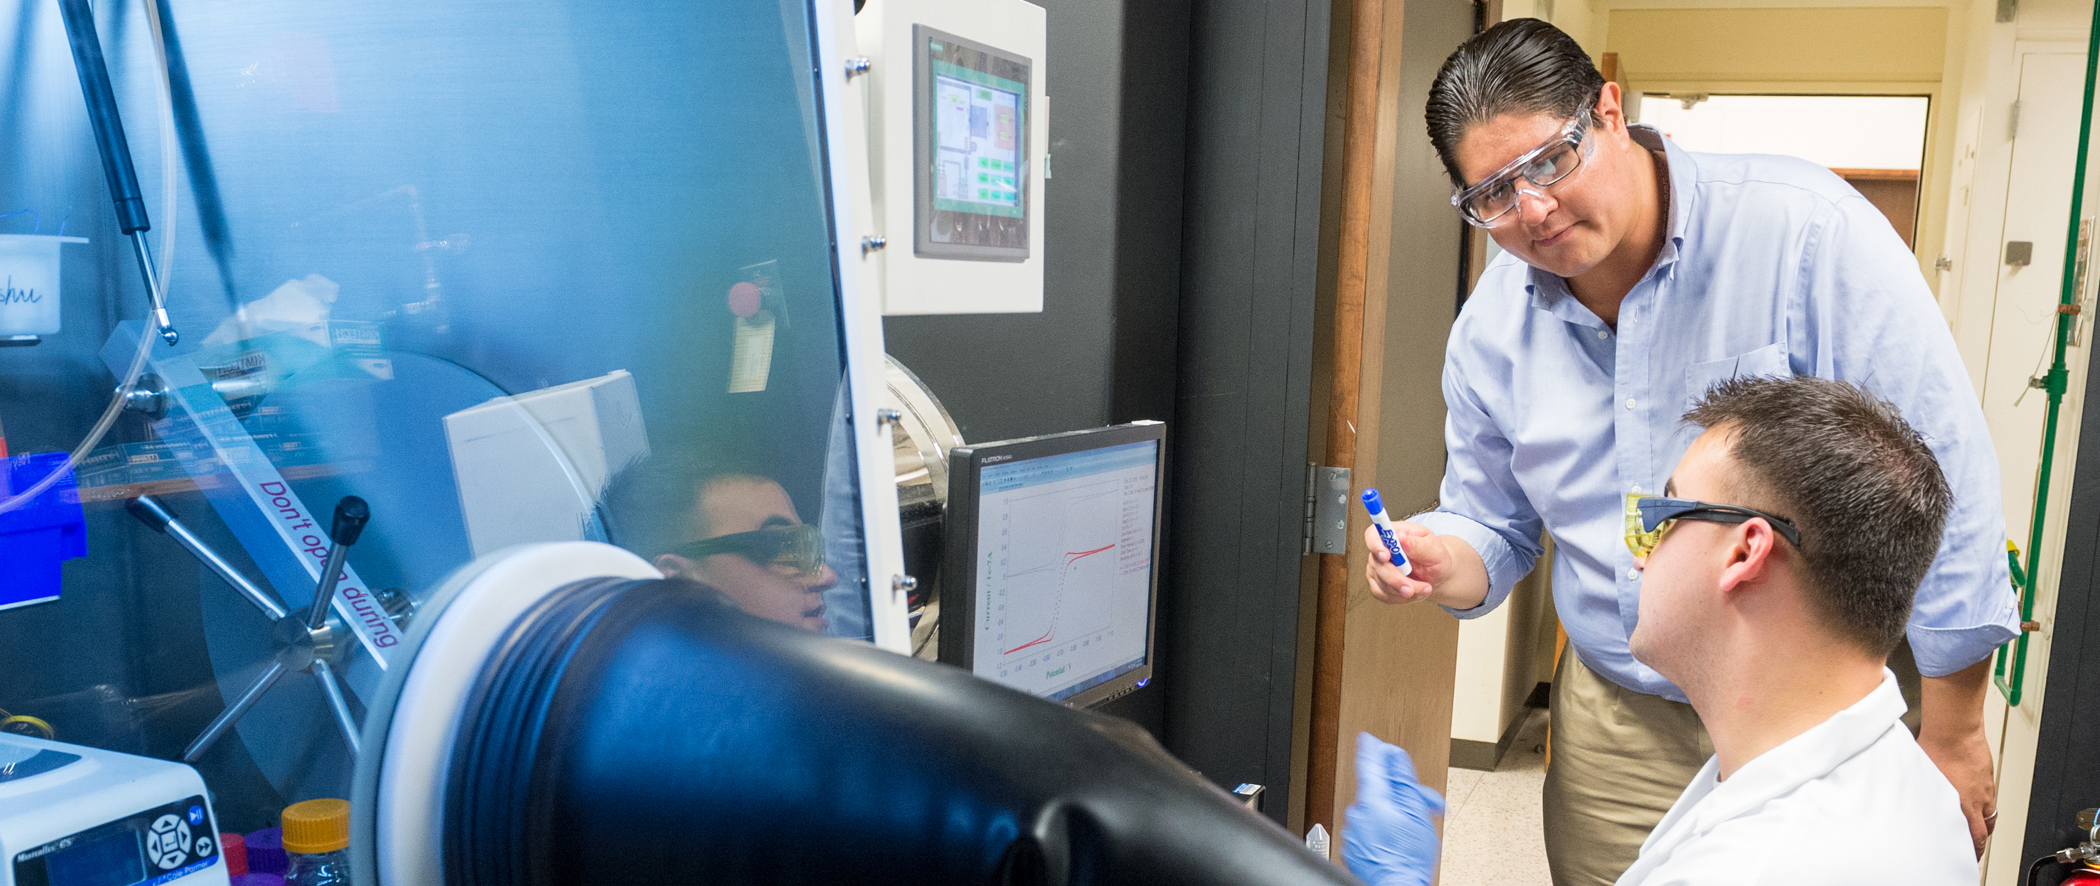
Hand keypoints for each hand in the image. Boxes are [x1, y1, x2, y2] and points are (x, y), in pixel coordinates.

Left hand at [1342, 732, 1444, 885]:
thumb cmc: (1408, 857)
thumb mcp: (1415, 812)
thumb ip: (1403, 780)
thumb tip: (1393, 756)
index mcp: (1372, 800)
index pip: (1368, 764)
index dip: (1372, 749)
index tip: (1369, 739)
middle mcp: (1357, 813)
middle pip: (1377, 790)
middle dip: (1400, 794)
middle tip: (1422, 804)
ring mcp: (1353, 830)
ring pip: (1374, 810)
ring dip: (1393, 813)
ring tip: (1412, 829)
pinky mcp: (1354, 845)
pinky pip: (1367, 828)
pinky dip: (1382, 828)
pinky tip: (1397, 839)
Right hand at [1362, 522, 1441, 603]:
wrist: (1437, 575)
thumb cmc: (1436, 558)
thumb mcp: (1434, 549)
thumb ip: (1417, 544)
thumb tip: (1401, 537)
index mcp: (1393, 534)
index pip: (1373, 535)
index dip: (1375, 545)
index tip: (1386, 557)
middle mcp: (1381, 551)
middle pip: (1378, 564)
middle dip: (1397, 579)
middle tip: (1414, 587)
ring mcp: (1377, 568)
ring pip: (1382, 584)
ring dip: (1406, 590)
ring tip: (1424, 587)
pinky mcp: (1378, 585)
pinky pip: (1383, 595)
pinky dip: (1401, 597)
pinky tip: (1414, 592)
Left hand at [1918, 723, 1996, 855]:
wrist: (1955, 731)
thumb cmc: (1937, 750)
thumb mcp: (1922, 778)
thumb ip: (1923, 793)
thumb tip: (1911, 800)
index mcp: (1960, 805)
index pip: (1972, 838)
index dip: (1970, 851)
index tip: (1964, 857)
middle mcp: (1976, 801)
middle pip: (1984, 832)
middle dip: (1980, 846)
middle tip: (1974, 853)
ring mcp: (1985, 790)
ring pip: (1989, 817)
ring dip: (1984, 828)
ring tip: (1977, 833)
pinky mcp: (1988, 779)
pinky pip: (1990, 800)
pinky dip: (1985, 808)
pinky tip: (1976, 805)